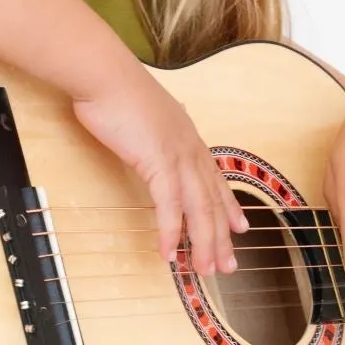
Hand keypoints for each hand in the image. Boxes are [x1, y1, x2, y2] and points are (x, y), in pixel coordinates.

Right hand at [72, 65, 246, 274]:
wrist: (104, 74)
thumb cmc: (115, 91)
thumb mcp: (143, 116)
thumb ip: (153, 132)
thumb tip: (148, 138)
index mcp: (188, 137)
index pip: (215, 179)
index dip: (229, 206)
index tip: (240, 228)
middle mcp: (190, 148)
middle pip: (213, 201)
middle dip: (221, 237)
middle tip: (227, 266)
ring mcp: (178, 155)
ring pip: (199, 209)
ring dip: (202, 244)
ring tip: (204, 271)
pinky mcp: (158, 161)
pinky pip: (168, 206)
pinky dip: (170, 231)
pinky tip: (168, 253)